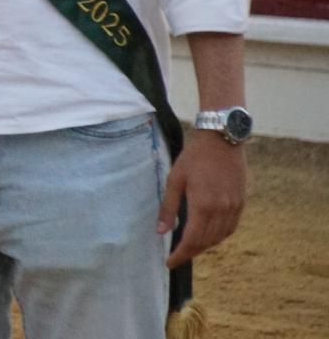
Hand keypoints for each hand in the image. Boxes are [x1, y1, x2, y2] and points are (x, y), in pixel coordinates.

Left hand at [160, 131, 245, 267]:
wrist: (222, 140)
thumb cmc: (194, 157)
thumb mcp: (175, 179)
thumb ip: (168, 207)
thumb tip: (161, 231)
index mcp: (203, 205)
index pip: (192, 240)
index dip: (180, 254)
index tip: (169, 263)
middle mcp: (222, 210)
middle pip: (206, 242)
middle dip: (191, 253)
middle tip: (176, 257)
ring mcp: (234, 207)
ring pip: (220, 237)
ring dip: (205, 246)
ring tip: (190, 248)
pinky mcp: (241, 203)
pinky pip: (231, 228)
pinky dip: (219, 237)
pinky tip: (208, 236)